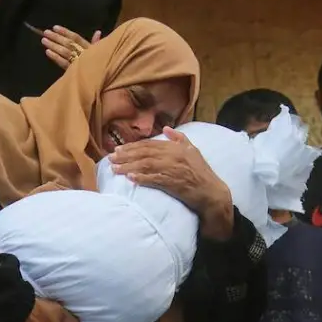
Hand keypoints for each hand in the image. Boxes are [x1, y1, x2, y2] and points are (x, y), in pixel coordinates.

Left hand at [42, 26, 100, 70]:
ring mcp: (76, 62)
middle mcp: (82, 53)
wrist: (100, 79)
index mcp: (88, 48)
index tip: (55, 27)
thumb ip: (96, 42)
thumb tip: (98, 32)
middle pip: (68, 43)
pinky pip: (63, 63)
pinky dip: (55, 57)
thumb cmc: (99, 65)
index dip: (65, 32)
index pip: (75, 37)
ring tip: (44, 40)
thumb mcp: (100, 53)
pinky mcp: (72, 71)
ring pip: (64, 52)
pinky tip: (47, 52)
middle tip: (46, 32)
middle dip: (56, 37)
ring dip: (54, 46)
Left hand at [110, 127, 234, 239]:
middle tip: (110, 158)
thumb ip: (179, 138)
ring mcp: (173, 169)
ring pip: (146, 165)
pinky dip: (141, 178)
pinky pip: (154, 179)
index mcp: (175, 147)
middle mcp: (173, 156)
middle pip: (144, 154)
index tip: (118, 149)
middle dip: (125, 155)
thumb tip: (166, 129)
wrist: (211, 192)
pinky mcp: (173, 183)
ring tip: (114, 169)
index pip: (149, 145)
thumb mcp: (192, 150)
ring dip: (128, 167)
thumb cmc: (201, 172)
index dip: (132, 147)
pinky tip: (130, 179)